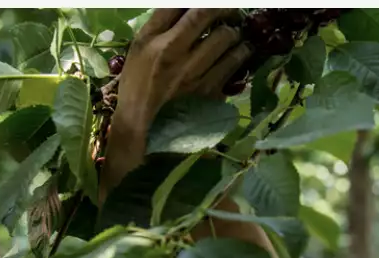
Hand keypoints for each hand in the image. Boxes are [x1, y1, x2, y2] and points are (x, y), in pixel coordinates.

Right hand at [113, 9, 252, 136]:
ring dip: (236, 34)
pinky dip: (239, 57)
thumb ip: (162, 22)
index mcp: (156, 39)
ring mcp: (196, 74)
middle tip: (230, 15)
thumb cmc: (139, 82)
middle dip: (226, 11)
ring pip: (229, 40)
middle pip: (211, 16)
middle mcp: (177, 53)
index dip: (210, 3)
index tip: (216, 6)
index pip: (190, 7)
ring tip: (235, 37)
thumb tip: (187, 7)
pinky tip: (237, 56)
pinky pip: (234, 66)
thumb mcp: (141, 46)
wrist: (141, 125)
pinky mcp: (210, 93)